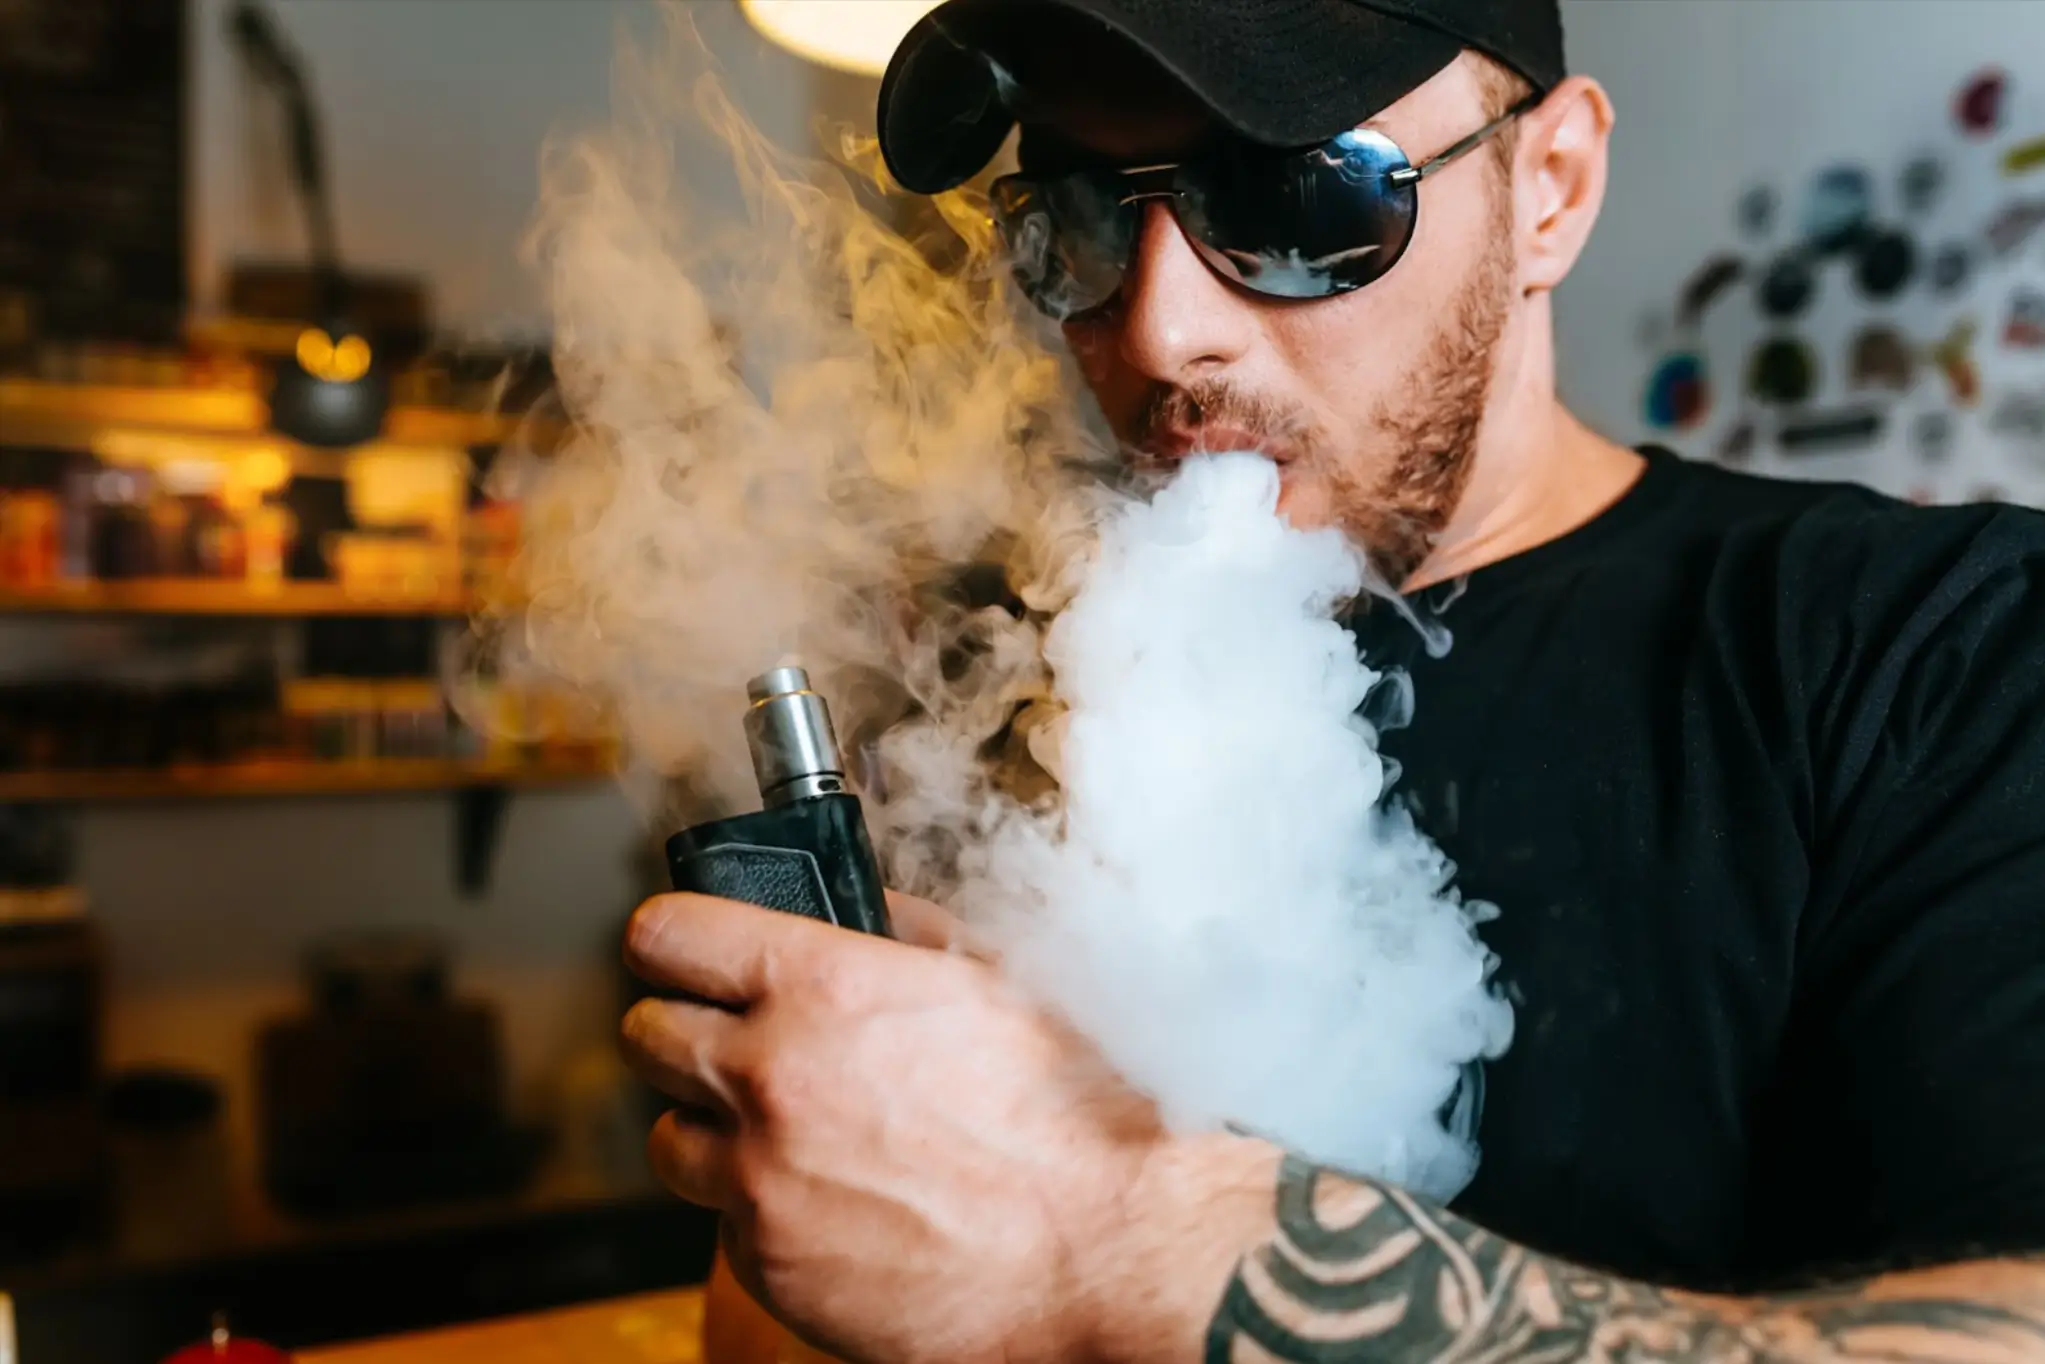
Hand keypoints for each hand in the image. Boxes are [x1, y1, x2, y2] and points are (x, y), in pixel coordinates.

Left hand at [620, 890, 1201, 1363]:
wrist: (1102, 1250)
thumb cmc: (1068, 1116)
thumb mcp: (990, 984)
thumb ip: (902, 935)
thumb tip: (859, 913)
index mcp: (821, 986)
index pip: (667, 935)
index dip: (673, 940)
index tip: (682, 953)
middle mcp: (771, 1077)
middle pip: (645, 1036)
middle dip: (682, 1033)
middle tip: (729, 1045)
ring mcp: (760, 1179)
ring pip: (670, 1139)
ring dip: (713, 1131)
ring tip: (785, 1137)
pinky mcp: (769, 1267)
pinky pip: (724, 1226)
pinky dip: (761, 1213)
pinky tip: (834, 1205)